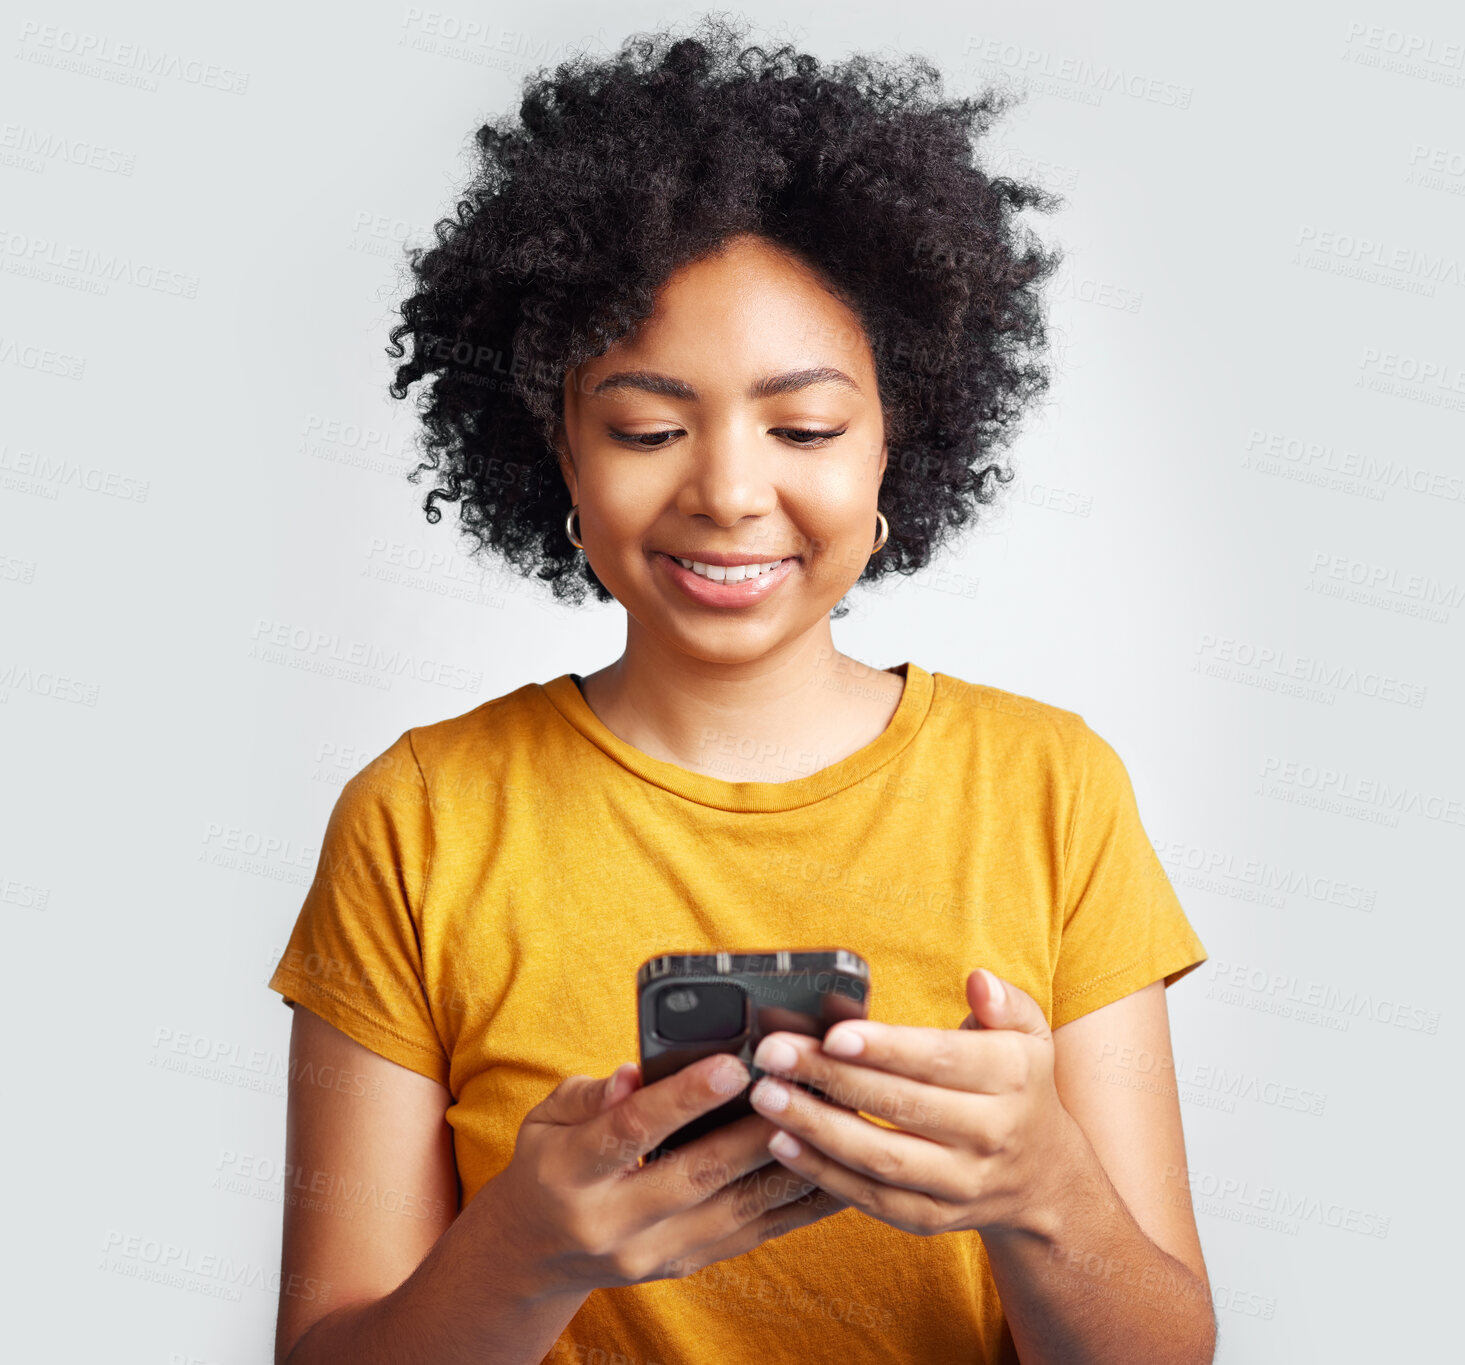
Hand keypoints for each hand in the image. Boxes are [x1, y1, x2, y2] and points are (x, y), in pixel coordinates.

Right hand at [478, 1053, 847, 1296]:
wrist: (538, 1251)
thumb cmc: (550, 1161)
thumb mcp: (546, 1117)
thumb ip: (591, 1094)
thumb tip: (634, 1073)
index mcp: (571, 1174)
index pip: (631, 1131)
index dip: (684, 1098)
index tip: (733, 1065)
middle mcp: (612, 1222)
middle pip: (696, 1175)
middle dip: (753, 1132)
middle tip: (800, 1089)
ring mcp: (652, 1253)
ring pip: (733, 1210)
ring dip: (786, 1167)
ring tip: (827, 1124)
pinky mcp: (686, 1264)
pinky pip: (749, 1233)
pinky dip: (792, 1204)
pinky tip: (828, 1172)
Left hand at [746, 968, 1079, 1239]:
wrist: (1044, 1177)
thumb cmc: (1018, 1084)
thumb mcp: (1029, 1035)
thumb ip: (1005, 1002)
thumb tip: (978, 980)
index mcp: (1012, 1078)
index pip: (940, 1060)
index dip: (886, 1048)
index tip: (832, 1034)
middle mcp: (991, 1134)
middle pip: (901, 1106)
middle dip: (831, 1078)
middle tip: (773, 1054)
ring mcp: (963, 1183)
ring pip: (881, 1158)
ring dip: (816, 1128)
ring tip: (767, 1096)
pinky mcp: (934, 1219)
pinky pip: (874, 1201)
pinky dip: (824, 1175)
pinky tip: (782, 1143)